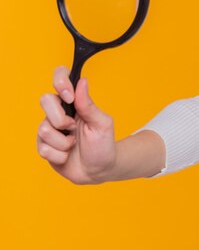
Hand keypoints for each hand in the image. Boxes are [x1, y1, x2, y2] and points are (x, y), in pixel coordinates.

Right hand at [37, 66, 116, 183]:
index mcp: (74, 103)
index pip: (60, 78)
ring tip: (74, 145)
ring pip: (43, 129)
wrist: (99, 170)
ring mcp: (49, 130)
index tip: (69, 96)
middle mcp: (58, 113)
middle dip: (60, 118)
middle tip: (73, 128)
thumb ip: (89, 105)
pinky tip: (68, 155)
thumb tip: (82, 82)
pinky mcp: (44, 147)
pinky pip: (44, 149)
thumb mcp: (102, 123)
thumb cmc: (103, 145)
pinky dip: (60, 155)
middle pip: (45, 100)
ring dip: (64, 142)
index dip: (60, 81)